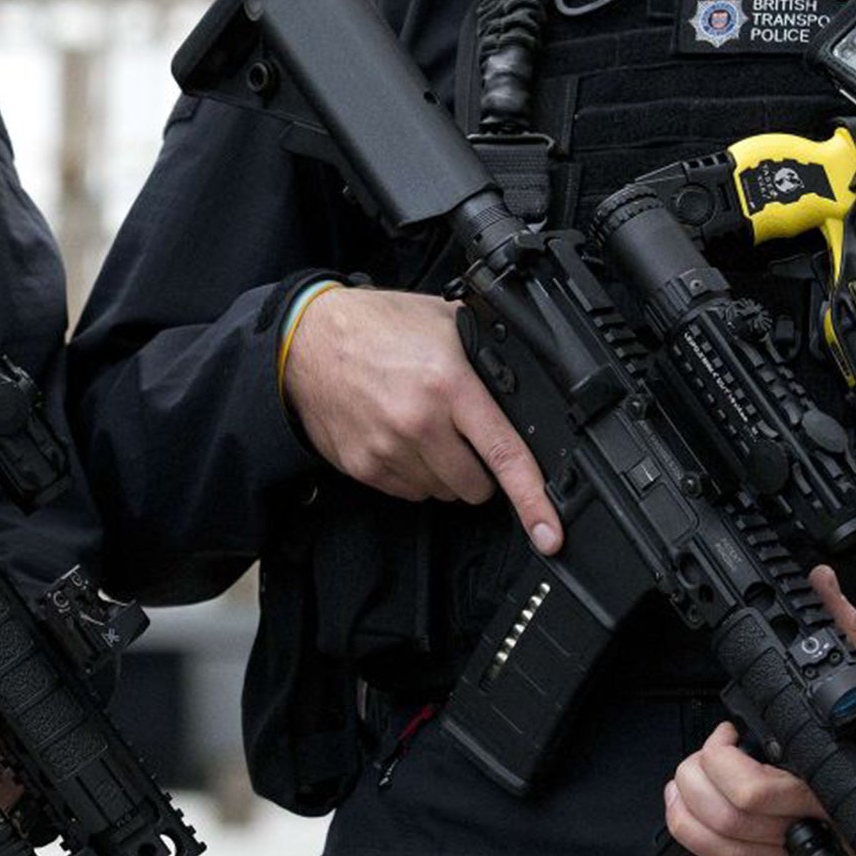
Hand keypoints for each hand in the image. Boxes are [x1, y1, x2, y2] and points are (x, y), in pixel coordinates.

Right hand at [281, 287, 561, 553]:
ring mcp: (388, 450)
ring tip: (425, 429)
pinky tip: (402, 439)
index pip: (504, 454)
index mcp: (449, 385)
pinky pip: (410, 493)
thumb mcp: (443, 322)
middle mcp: (419, 423)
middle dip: (481, 470)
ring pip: (443, 493)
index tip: (549, 533)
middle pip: (476, 486)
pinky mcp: (364, 467)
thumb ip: (486, 354)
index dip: (533, 499)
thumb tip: (528, 384)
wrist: (306, 342)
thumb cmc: (376, 328)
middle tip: (464, 435)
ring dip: (446, 472)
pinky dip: (415, 474)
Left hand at [653, 565, 855, 855]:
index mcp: (821, 780)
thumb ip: (845, 628)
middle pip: (728, 818)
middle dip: (699, 777)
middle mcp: (808, 825)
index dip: (722, 756)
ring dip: (688, 819)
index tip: (729, 727)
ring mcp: (800, 853)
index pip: (752, 787)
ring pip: (724, 851)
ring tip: (687, 785)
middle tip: (714, 749)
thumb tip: (820, 583)